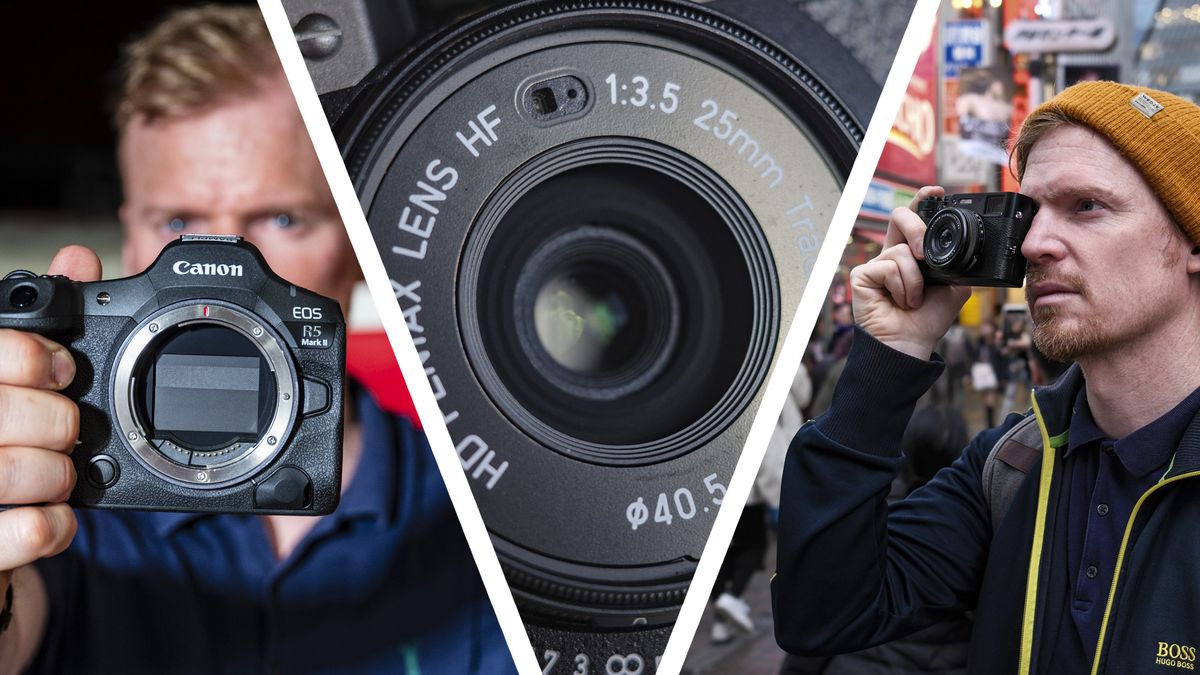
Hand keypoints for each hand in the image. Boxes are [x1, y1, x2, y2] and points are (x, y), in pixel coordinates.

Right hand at [0, 246, 101, 594]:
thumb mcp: (11, 378)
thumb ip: (35, 327)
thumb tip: (77, 260)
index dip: (26, 355)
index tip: (62, 368)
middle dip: (54, 419)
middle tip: (68, 429)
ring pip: (5, 470)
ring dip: (56, 472)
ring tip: (61, 473)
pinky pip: (18, 533)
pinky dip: (53, 525)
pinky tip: (56, 516)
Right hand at [850, 186, 971, 359]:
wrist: (911, 343)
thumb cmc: (928, 319)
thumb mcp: (954, 286)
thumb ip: (957, 263)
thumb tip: (968, 248)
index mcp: (912, 253)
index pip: (915, 218)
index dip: (922, 200)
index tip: (936, 191)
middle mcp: (892, 254)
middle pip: (899, 216)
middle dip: (918, 230)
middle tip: (926, 255)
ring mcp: (876, 264)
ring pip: (900, 250)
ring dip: (915, 280)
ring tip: (913, 300)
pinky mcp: (862, 275)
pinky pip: (888, 266)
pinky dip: (902, 286)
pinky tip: (899, 302)